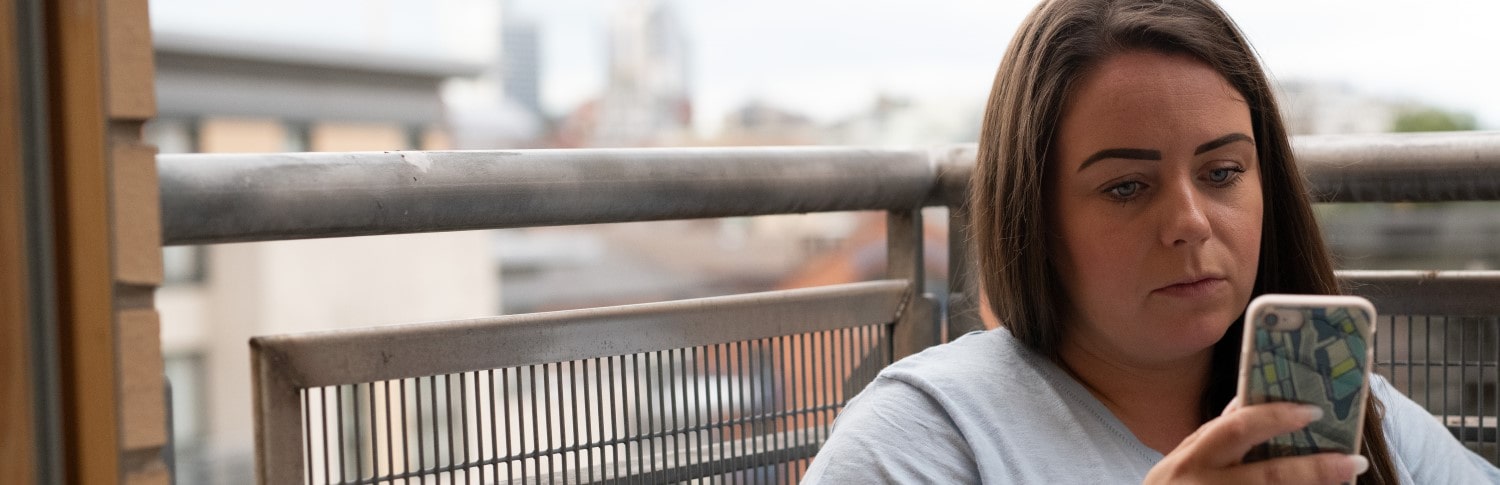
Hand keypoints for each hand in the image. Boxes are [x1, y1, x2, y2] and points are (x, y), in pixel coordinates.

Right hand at [1143, 401, 1368, 483]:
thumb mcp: (1181, 461)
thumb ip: (1213, 437)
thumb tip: (1246, 402)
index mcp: (1191, 460)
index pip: (1236, 429)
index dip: (1275, 418)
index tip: (1313, 411)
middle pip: (1267, 476)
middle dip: (1314, 469)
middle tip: (1353, 460)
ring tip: (1348, 481)